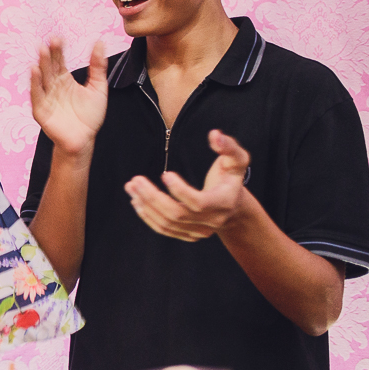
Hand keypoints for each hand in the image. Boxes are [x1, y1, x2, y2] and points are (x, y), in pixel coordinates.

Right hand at [30, 38, 107, 155]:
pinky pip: (37, 94)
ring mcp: (46, 97)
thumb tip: (99, 42)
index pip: (59, 60)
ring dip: (40, 64)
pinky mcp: (41, 110)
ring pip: (42, 78)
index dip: (58, 49)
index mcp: (64, 79)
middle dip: (49, 54)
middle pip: (49, 66)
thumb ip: (98, 66)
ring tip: (41, 50)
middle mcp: (53, 86)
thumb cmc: (90, 116)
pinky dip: (34, 83)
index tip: (58, 37)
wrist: (84, 140)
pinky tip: (34, 71)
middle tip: (51, 40)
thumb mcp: (98, 88)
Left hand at [125, 130, 249, 240]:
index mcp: (224, 203)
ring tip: (131, 187)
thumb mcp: (237, 160)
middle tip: (135, 180)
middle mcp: (212, 221)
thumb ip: (229, 146)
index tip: (165, 173)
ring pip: (167, 223)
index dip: (179, 190)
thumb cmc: (231, 177)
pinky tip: (136, 201)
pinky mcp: (188, 235)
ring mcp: (199, 231)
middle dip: (153, 197)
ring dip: (145, 206)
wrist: (233, 206)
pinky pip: (164, 230)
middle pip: (177, 214)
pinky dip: (148, 217)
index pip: (198, 202)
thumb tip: (215, 134)